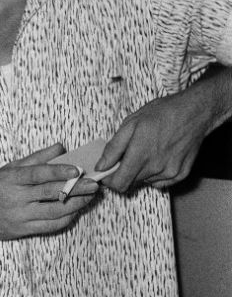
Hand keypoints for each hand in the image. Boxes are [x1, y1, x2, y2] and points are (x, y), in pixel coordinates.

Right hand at [0, 144, 99, 240]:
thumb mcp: (9, 168)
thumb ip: (36, 158)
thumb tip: (60, 147)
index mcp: (10, 179)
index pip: (37, 174)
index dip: (58, 171)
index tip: (77, 169)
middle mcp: (15, 198)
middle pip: (49, 193)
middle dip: (75, 189)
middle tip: (94, 184)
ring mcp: (19, 216)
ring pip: (53, 212)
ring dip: (75, 205)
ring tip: (89, 197)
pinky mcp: (22, 230)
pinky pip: (49, 226)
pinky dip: (65, 219)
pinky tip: (75, 211)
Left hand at [98, 71, 231, 191]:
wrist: (194, 112)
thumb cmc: (162, 114)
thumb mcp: (130, 124)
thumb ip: (113, 148)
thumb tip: (101, 166)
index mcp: (140, 156)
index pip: (119, 184)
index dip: (109, 180)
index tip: (107, 171)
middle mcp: (156, 168)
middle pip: (130, 182)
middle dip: (124, 171)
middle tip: (128, 154)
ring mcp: (170, 173)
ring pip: (145, 181)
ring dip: (140, 171)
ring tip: (148, 150)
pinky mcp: (181, 174)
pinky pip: (161, 182)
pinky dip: (155, 173)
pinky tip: (159, 156)